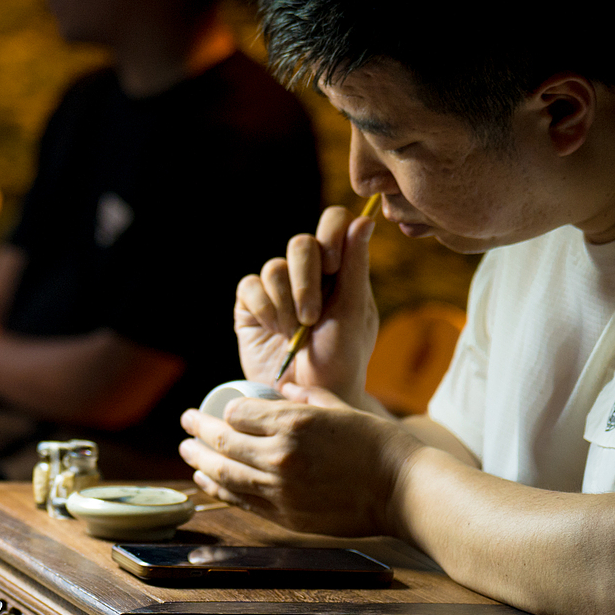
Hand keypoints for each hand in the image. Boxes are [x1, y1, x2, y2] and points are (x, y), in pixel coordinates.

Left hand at [178, 384, 420, 537]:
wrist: (404, 490)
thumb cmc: (378, 445)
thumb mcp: (342, 408)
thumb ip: (307, 396)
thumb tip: (280, 387)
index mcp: (293, 423)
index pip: (238, 413)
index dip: (224, 410)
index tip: (219, 410)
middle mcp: (280, 455)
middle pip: (223, 442)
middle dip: (198, 431)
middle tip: (186, 423)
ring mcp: (280, 489)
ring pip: (224, 474)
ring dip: (199, 461)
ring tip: (187, 452)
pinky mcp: (285, 516)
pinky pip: (240, 500)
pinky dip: (218, 489)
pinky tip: (206, 480)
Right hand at [235, 204, 377, 401]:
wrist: (308, 396)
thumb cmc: (341, 358)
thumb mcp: (354, 313)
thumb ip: (356, 266)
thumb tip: (365, 219)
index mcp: (341, 270)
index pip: (333, 223)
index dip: (330, 234)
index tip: (335, 266)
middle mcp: (308, 274)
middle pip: (300, 243)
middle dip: (306, 281)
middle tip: (312, 316)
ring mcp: (278, 289)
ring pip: (273, 268)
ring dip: (286, 303)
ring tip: (295, 333)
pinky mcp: (251, 306)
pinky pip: (250, 287)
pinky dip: (264, 308)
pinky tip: (273, 330)